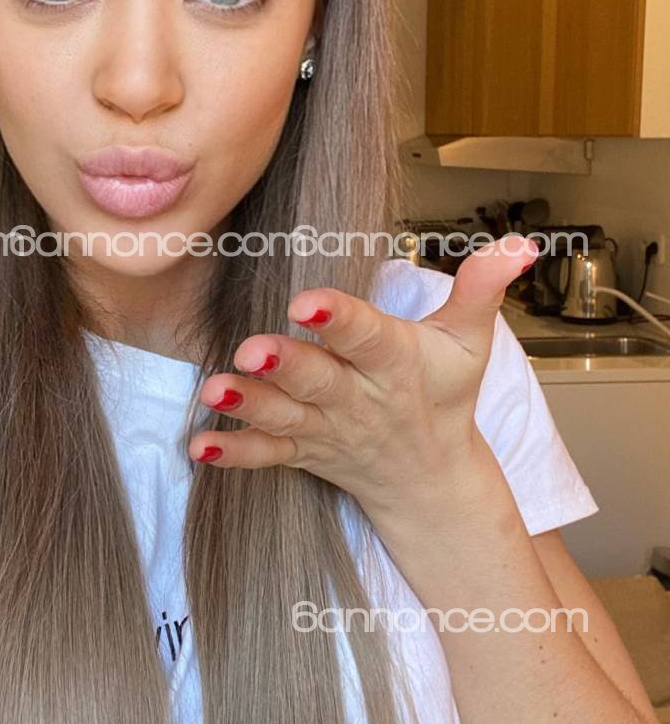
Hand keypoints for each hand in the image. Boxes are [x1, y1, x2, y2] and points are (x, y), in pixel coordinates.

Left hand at [186, 236, 538, 525]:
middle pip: (319, 381)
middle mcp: (357, 399)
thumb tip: (522, 243)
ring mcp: (326, 430)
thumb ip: (482, 288)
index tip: (306, 300)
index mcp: (395, 364)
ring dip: (248, 405)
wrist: (432, 479)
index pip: (368, 338)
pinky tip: (200, 446)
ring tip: (213, 389)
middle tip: (251, 349)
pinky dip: (235, 454)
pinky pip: (268, 457)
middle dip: (287, 366)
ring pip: (285, 417)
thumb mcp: (470, 342)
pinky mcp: (302, 452)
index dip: (339, 320)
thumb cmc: (444, 397)